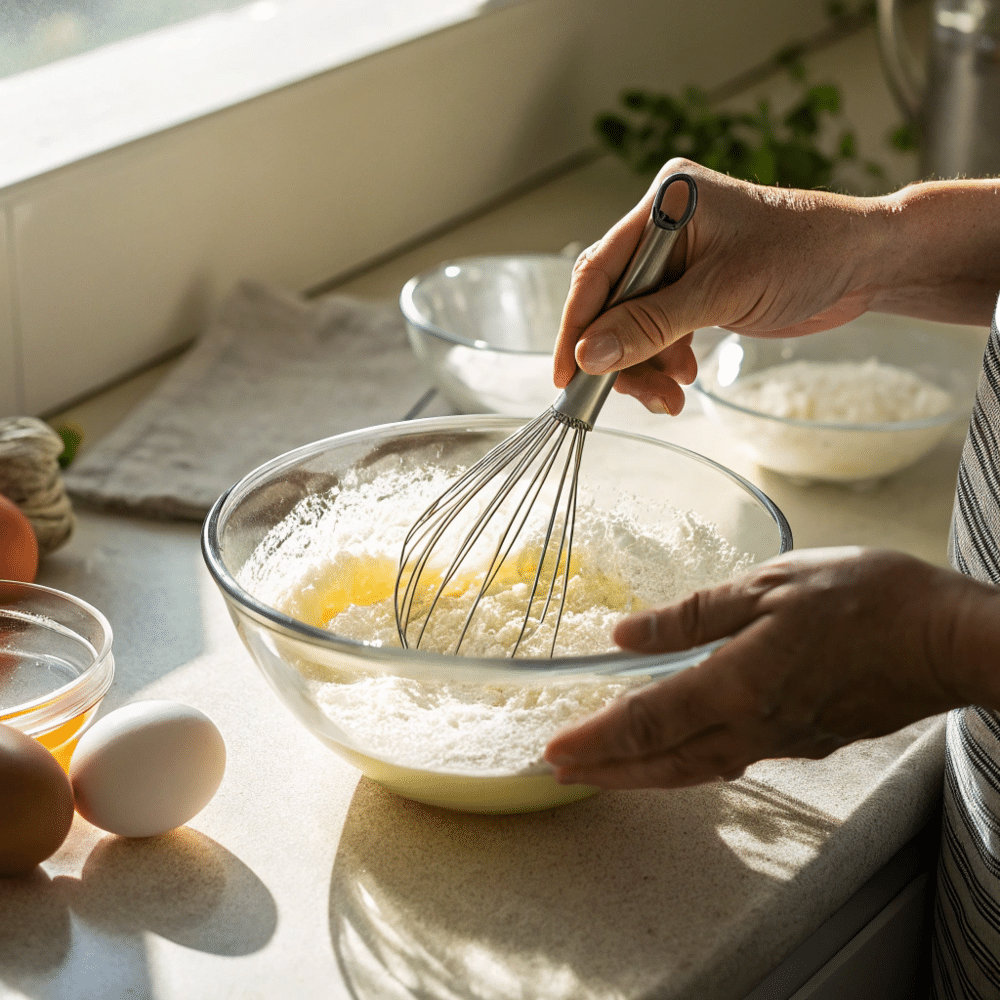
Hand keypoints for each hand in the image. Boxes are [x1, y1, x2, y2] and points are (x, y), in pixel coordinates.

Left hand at [544, 548, 986, 788]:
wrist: (950, 638)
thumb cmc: (867, 598)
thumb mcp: (769, 586)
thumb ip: (693, 615)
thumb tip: (625, 634)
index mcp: (738, 685)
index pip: (647, 722)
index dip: (595, 739)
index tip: (552, 750)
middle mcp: (755, 726)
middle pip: (664, 761)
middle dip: (607, 770)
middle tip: (559, 772)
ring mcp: (784, 740)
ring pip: (697, 769)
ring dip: (643, 773)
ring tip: (605, 771)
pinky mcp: (807, 740)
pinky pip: (732, 759)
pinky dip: (690, 762)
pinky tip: (680, 752)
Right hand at [553, 158, 886, 412]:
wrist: (864, 263)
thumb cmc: (806, 254)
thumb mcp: (721, 293)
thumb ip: (651, 325)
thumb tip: (590, 355)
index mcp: (665, 205)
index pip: (598, 269)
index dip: (577, 324)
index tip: (566, 372)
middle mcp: (665, 228)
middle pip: (611, 301)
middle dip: (619, 354)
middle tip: (636, 394)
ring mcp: (679, 259)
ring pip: (633, 323)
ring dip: (644, 365)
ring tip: (671, 395)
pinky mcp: (695, 286)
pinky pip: (658, 329)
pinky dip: (664, 359)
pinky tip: (683, 378)